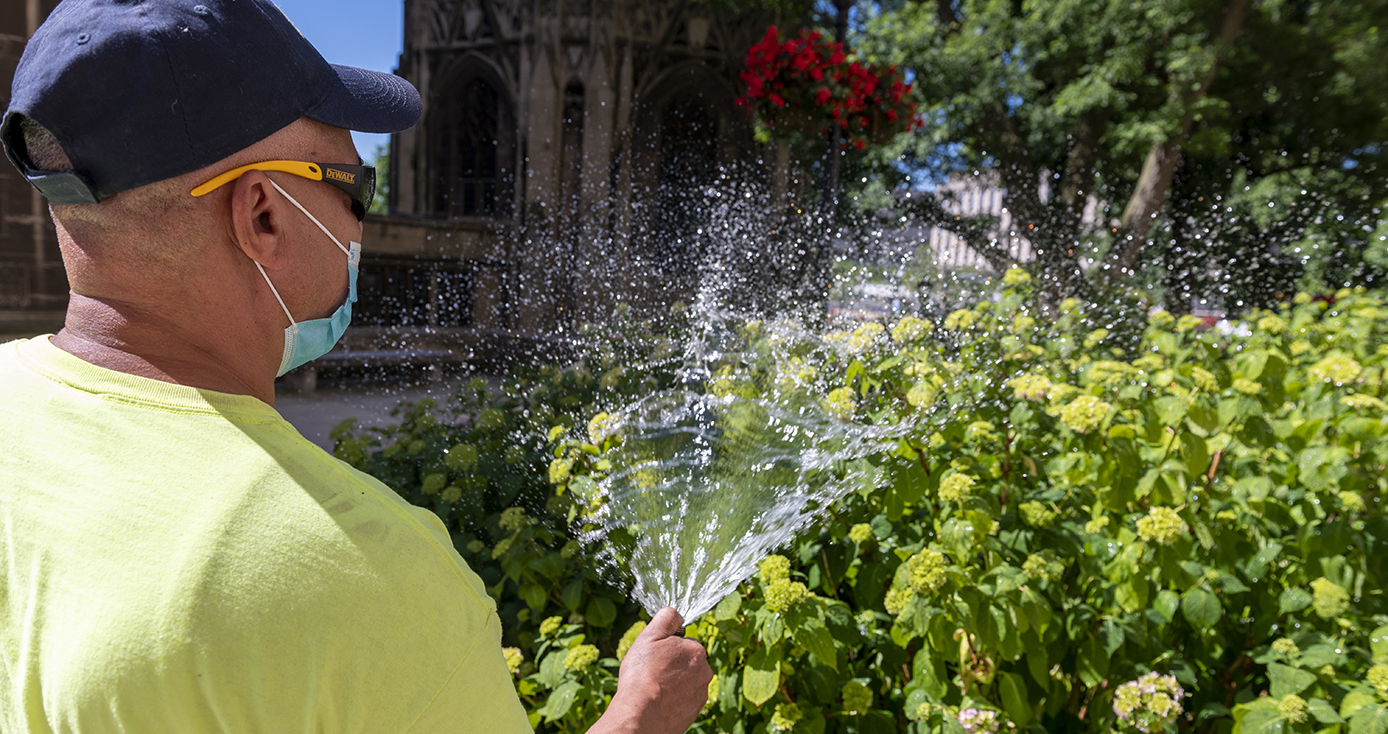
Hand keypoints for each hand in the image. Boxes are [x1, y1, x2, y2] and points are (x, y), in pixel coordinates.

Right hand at [592, 607, 711, 733]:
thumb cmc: (643, 674)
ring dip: (674, 683)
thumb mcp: (650, 636)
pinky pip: (684, 700)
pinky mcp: (694, 713)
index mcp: (696, 651)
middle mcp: (704, 672)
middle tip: (652, 673)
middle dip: (673, 665)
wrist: (641, 715)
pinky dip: (674, 700)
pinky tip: (658, 702)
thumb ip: (666, 618)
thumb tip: (675, 612)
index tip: (654, 657)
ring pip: (686, 682)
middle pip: (687, 663)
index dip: (667, 648)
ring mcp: (700, 695)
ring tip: (654, 690)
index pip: (683, 643)